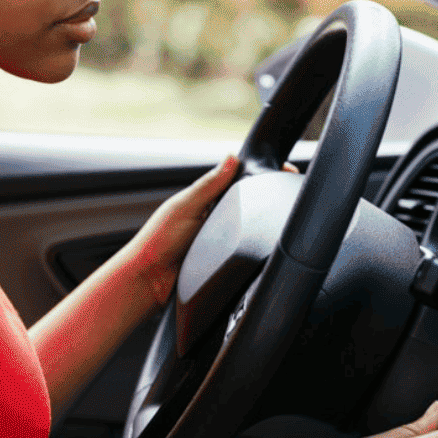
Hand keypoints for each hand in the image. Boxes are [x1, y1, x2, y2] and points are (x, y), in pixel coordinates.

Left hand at [129, 154, 297, 306]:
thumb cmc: (158, 241)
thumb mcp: (185, 206)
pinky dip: (254, 246)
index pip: (237, 180)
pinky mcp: (222, 258)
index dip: (259, 175)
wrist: (151, 280)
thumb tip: (231, 157)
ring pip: (249, 228)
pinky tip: (262, 244)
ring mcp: (220, 238)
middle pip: (248, 203)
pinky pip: (244, 249)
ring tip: (276, 217)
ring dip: (261, 225)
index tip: (284, 170)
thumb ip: (208, 185)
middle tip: (286, 192)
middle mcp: (213, 217)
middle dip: (265, 199)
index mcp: (205, 199)